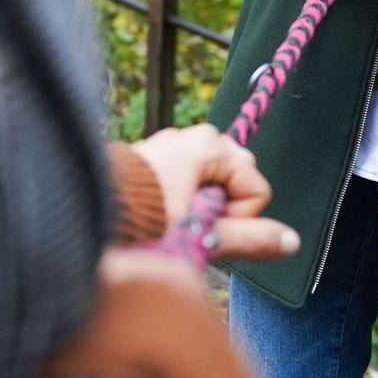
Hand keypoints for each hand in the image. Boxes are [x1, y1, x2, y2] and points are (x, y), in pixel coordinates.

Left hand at [129, 124, 300, 261]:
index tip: (205, 226)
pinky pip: (193, 175)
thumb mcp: (200, 234)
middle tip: (192, 224)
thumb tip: (291, 241)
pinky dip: (187, 196)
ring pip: (216, 177)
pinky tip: (162, 211)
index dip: (239, 215)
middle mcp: (193, 136)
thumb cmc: (141, 225)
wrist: (86, 215)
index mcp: (209, 145)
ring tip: (175, 220)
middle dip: (225, 206)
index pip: (256, 185)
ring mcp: (174, 143)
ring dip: (206, 203)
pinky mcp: (158, 154)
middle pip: (240, 176)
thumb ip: (249, 238)